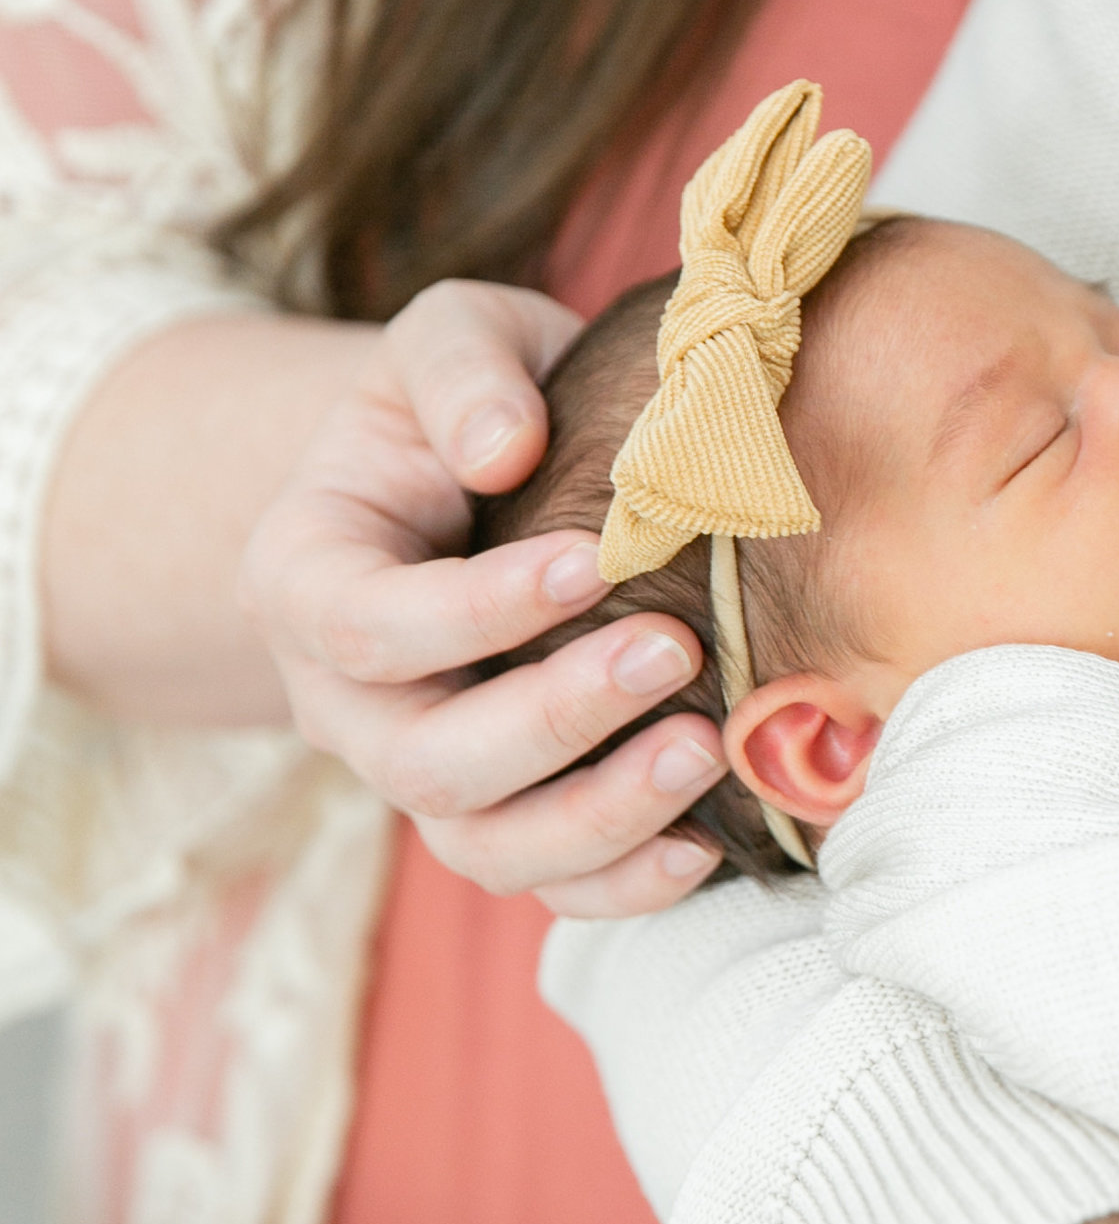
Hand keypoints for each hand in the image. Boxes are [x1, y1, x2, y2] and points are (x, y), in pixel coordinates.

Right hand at [238, 277, 725, 914]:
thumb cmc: (466, 397)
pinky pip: (545, 886)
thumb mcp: (450, 337)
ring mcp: (421, 772)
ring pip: (483, 848)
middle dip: (552, 719)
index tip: (594, 559)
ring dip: (597, 815)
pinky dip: (621, 884)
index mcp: (306, 578)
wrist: (475, 471)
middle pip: (425, 762)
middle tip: (673, 650)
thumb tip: (505, 446)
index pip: (366, 627)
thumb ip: (464, 368)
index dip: (475, 611)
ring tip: (704, 749)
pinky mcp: (500, 813)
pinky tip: (708, 844)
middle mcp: (346, 703)